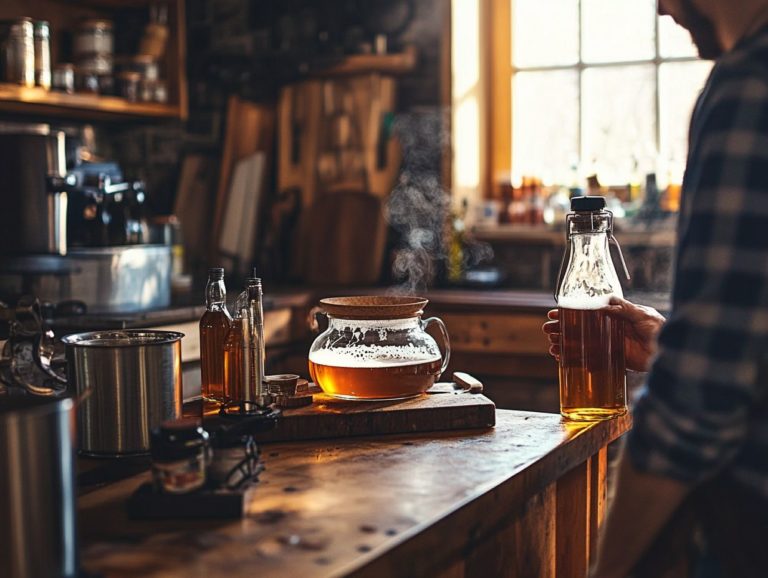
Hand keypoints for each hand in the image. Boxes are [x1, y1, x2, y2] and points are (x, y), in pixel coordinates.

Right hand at [542, 297, 665, 371]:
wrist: (671, 352)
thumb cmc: (660, 329)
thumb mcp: (642, 314)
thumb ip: (623, 308)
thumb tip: (604, 303)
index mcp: (614, 314)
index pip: (585, 311)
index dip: (569, 313)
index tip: (554, 313)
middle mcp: (608, 329)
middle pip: (579, 328)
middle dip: (561, 329)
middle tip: (548, 331)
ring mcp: (608, 344)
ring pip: (581, 344)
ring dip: (565, 344)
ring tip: (552, 346)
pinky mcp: (612, 359)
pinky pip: (590, 359)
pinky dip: (576, 359)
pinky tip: (563, 359)